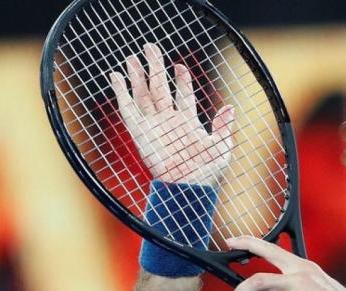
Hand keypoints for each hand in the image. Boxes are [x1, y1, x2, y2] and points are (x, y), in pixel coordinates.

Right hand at [109, 43, 234, 186]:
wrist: (189, 188)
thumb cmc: (207, 173)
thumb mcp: (221, 148)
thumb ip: (223, 127)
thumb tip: (229, 107)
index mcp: (188, 123)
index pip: (183, 95)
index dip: (181, 80)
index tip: (180, 66)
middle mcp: (168, 121)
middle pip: (159, 88)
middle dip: (155, 68)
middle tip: (150, 47)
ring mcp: (153, 125)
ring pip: (142, 95)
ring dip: (137, 76)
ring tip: (132, 57)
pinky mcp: (140, 132)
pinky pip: (128, 109)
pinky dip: (121, 93)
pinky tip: (116, 77)